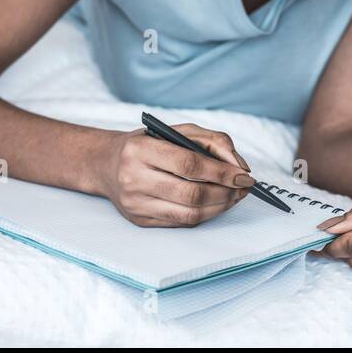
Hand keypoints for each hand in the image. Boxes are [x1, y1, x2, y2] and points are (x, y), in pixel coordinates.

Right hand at [98, 124, 256, 227]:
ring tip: (234, 196)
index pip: (189, 165)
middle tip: (243, 187)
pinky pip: (181, 222)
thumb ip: (212, 141)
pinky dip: (205, 214)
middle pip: (192, 194)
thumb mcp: (177, 130)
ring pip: (189, 213)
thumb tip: (239, 166)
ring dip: (220, 207)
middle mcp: (133, 177)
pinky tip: (216, 204)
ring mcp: (135, 203)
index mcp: (141, 149)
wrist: (107, 164)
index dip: (221, 172)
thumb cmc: (149, 143)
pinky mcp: (139, 220)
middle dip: (226, 193)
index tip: (244, 175)